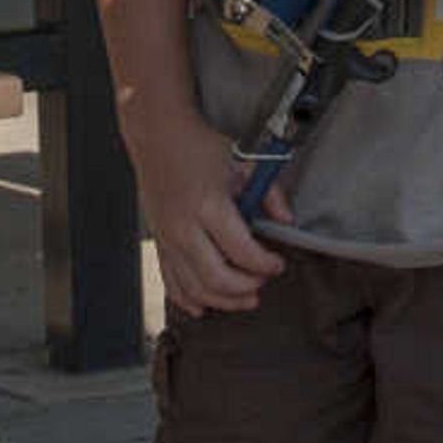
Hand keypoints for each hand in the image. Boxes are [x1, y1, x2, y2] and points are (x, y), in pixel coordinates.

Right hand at [124, 114, 283, 316]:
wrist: (156, 135)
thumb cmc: (199, 146)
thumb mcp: (240, 160)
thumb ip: (268, 192)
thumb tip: (286, 221)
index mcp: (208, 204)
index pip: (241, 250)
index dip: (265, 264)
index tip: (278, 263)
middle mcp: (184, 226)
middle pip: (216, 278)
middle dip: (247, 287)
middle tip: (263, 281)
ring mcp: (167, 237)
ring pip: (194, 288)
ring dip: (223, 301)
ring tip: (245, 298)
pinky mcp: (159, 242)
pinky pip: (170, 282)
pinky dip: (187, 300)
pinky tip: (205, 307)